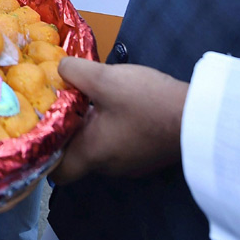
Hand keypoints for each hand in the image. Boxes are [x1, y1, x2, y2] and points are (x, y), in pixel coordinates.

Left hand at [53, 59, 187, 182]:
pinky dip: (112, 126)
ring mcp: (131, 162)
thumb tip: (60, 68)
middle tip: (61, 103)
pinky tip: (116, 103)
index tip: (41, 127)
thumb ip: (75, 72)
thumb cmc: (147, 103)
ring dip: (93, 125)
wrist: (198, 116)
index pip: (58, 171)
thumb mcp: (104, 79)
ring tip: (88, 98)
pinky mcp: (147, 154)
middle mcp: (109, 166)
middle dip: (69, 129)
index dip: (45, 152)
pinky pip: (120, 142)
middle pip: (78, 154)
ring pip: (100, 146)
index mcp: (92, 154)